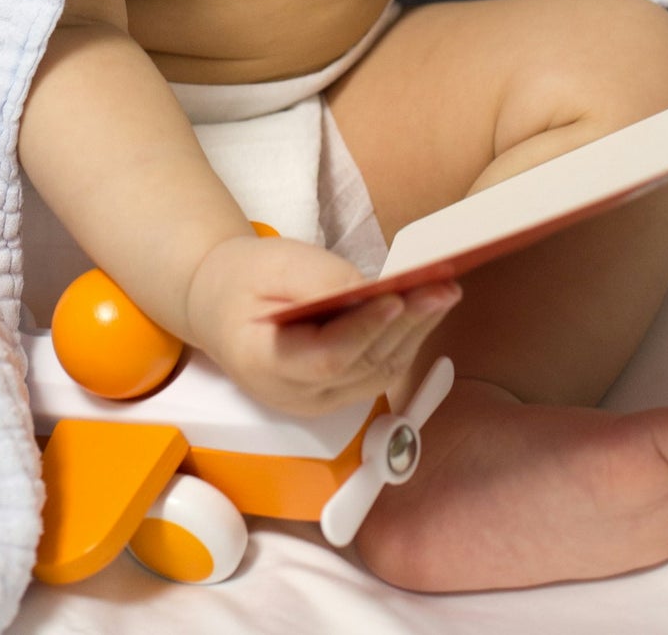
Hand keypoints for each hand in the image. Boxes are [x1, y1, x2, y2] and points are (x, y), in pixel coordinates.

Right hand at [184, 233, 459, 415]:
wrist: (222, 308)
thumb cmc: (243, 281)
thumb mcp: (272, 267)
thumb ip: (318, 281)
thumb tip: (371, 291)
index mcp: (267, 365)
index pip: (327, 356)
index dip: (365, 330)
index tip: (397, 298)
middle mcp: (299, 396)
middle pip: (363, 364)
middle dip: (407, 324)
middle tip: (442, 288)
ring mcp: (321, 401)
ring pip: (379, 371)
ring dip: (417, 332)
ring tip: (445, 293)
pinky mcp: (339, 393)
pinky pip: (380, 370)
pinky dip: (407, 340)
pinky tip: (427, 310)